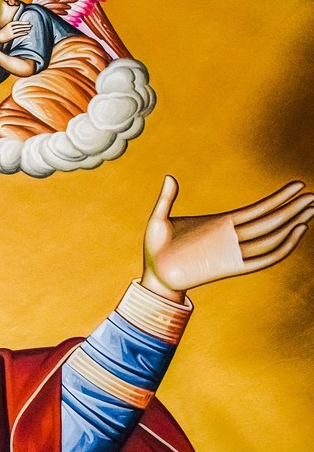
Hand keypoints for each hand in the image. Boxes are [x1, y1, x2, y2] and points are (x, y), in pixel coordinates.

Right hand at [0, 20, 30, 43]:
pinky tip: (26, 33)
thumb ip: (12, 27)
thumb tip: (18, 26)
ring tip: (29, 29)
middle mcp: (10, 27)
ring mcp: (11, 32)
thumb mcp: (6, 28)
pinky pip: (18, 34)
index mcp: (9, 24)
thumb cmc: (2, 33)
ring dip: (25, 29)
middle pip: (20, 26)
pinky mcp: (11, 36)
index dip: (23, 22)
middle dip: (26, 25)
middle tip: (31, 25)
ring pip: (20, 29)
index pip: (18, 22)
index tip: (28, 22)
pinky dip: (23, 33)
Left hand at [141, 176, 311, 300]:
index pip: (258, 208)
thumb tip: (169, 176)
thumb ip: (166, 199)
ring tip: (312, 208)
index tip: (298, 186)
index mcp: (221, 223)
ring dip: (292, 222)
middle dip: (294, 207)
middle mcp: (232, 236)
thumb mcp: (159, 220)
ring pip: (272, 235)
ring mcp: (234, 252)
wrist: (154, 275)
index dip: (279, 198)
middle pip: (271, 219)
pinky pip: (264, 258)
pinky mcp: (232, 268)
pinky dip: (283, 246)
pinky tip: (297, 231)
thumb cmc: (155, 249)